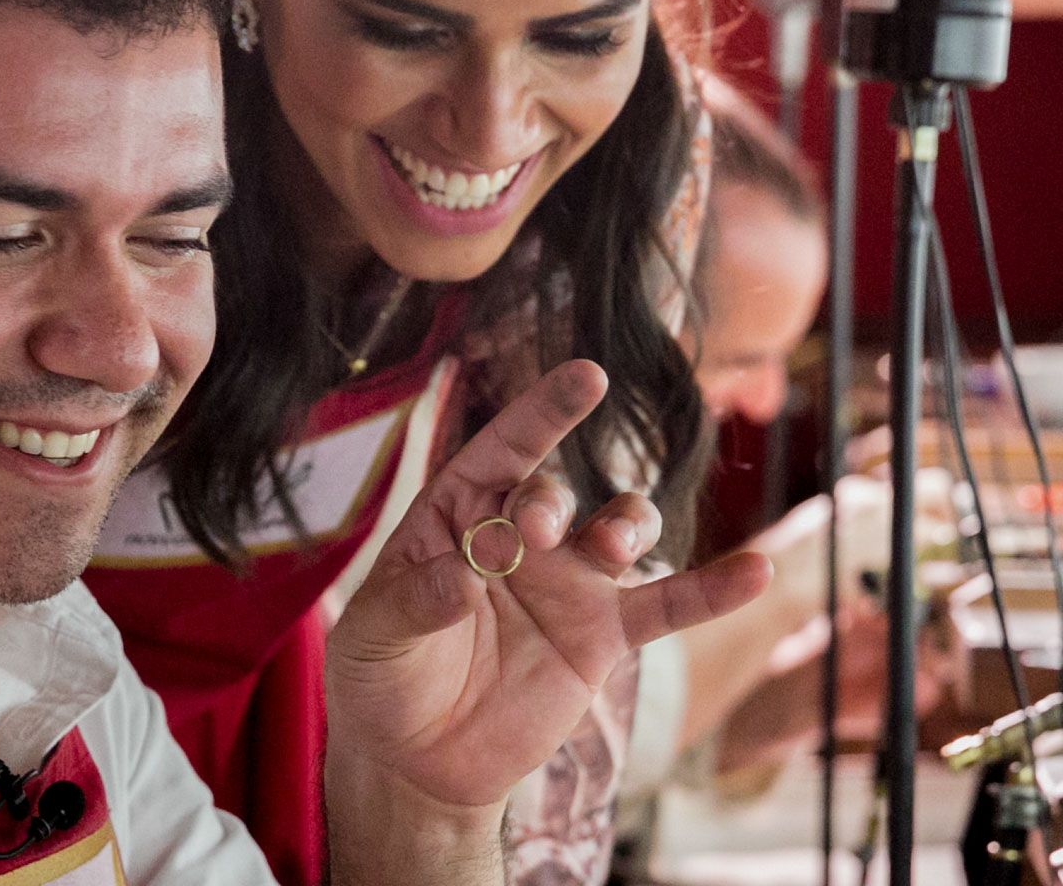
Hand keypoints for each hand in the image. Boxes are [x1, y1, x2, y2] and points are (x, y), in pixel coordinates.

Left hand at [325, 360, 771, 817]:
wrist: (417, 758)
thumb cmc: (381, 676)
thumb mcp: (374, 637)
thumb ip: (417, 601)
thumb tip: (463, 577)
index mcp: (455, 516)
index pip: (501, 450)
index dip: (542, 411)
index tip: (588, 375)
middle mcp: (517, 537)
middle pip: (553, 492)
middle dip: (552, 500)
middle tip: (538, 532)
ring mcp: (566, 583)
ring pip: (619, 529)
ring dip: (628, 525)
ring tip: (615, 546)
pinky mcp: (602, 637)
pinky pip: (666, 606)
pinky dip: (712, 590)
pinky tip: (758, 572)